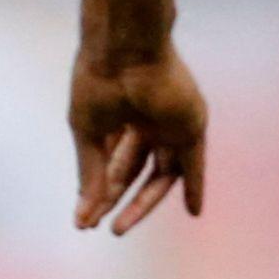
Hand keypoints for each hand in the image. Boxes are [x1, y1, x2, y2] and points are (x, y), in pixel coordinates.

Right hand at [69, 41, 206, 232]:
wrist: (122, 50)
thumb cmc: (98, 82)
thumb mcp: (87, 134)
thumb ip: (90, 174)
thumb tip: (84, 214)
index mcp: (120, 119)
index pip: (110, 164)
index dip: (97, 191)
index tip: (83, 219)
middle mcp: (147, 124)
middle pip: (134, 173)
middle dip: (118, 200)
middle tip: (105, 227)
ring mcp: (170, 127)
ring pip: (160, 174)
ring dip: (143, 202)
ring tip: (119, 228)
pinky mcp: (189, 128)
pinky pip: (194, 164)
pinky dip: (195, 186)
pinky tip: (193, 211)